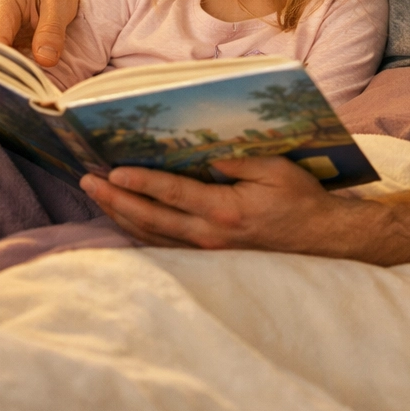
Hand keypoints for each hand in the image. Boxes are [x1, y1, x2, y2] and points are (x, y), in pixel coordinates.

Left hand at [79, 156, 383, 255]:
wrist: (322, 240)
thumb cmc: (300, 199)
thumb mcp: (274, 169)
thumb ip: (236, 161)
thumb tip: (201, 153)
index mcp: (225, 210)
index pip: (171, 194)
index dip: (139, 182)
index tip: (112, 171)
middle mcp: (210, 235)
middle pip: (151, 220)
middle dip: (115, 200)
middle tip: (87, 181)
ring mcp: (208, 250)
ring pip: (152, 236)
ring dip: (121, 216)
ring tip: (97, 195)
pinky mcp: (210, 256)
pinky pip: (165, 246)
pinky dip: (139, 232)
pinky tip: (124, 218)